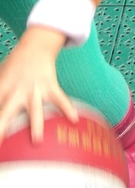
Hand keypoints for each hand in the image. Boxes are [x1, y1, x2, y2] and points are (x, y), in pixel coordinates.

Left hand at [0, 27, 77, 141]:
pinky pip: (60, 98)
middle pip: (7, 114)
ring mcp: (34, 90)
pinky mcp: (50, 86)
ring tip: (37, 140)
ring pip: (35, 110)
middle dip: (2, 127)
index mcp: (1, 90)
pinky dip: (67, 108)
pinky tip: (74, 119)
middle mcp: (16, 92)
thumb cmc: (14, 66)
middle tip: (1, 141)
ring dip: (36, 125)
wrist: (35, 47)